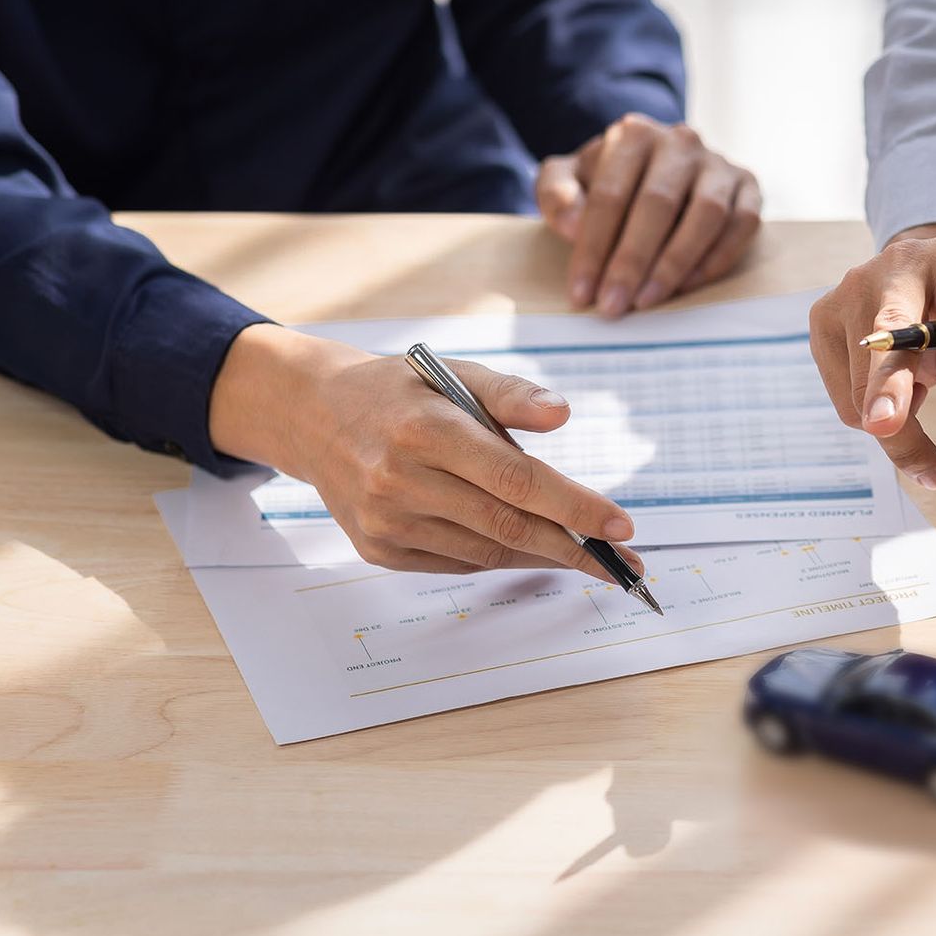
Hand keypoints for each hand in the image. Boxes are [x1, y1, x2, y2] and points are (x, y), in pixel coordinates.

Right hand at [208, 324, 641, 577]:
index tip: (620, 524)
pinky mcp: (378, 550)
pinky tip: (529, 548)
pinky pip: (457, 563)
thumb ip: (510, 394)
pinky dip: (499, 556)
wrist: (312, 417)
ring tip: (585, 554)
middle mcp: (400, 482)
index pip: (516, 479)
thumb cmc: (398, 392)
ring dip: (542, 555)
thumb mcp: (453, 372)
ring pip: (485, 551)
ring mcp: (386, 523)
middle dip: (574, 547)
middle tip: (623, 560)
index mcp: (426, 431)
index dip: (573, 506)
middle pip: (507, 525)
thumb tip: (563, 414)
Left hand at [537, 113, 761, 316]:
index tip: (582, 293)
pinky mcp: (748, 187)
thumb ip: (556, 194)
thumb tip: (573, 227)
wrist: (659, 170)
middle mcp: (681, 142)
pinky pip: (742, 224)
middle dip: (631, 262)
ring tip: (648, 301)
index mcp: (634, 134)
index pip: (610, 195)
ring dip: (675, 263)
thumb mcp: (568, 179)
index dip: (593, 248)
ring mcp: (719, 164)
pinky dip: (717, 258)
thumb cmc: (610, 182)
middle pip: (657, 204)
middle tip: (613, 306)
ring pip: (705, 214)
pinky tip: (688, 286)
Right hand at [808, 224, 935, 487]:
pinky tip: (898, 391)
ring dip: (896, 426)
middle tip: (887, 427)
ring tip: (923, 418)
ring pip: (863, 376)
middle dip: (890, 380)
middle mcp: (904, 263)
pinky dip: (873, 413)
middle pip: (893, 324)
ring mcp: (855, 287)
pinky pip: (845, 394)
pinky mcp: (825, 317)